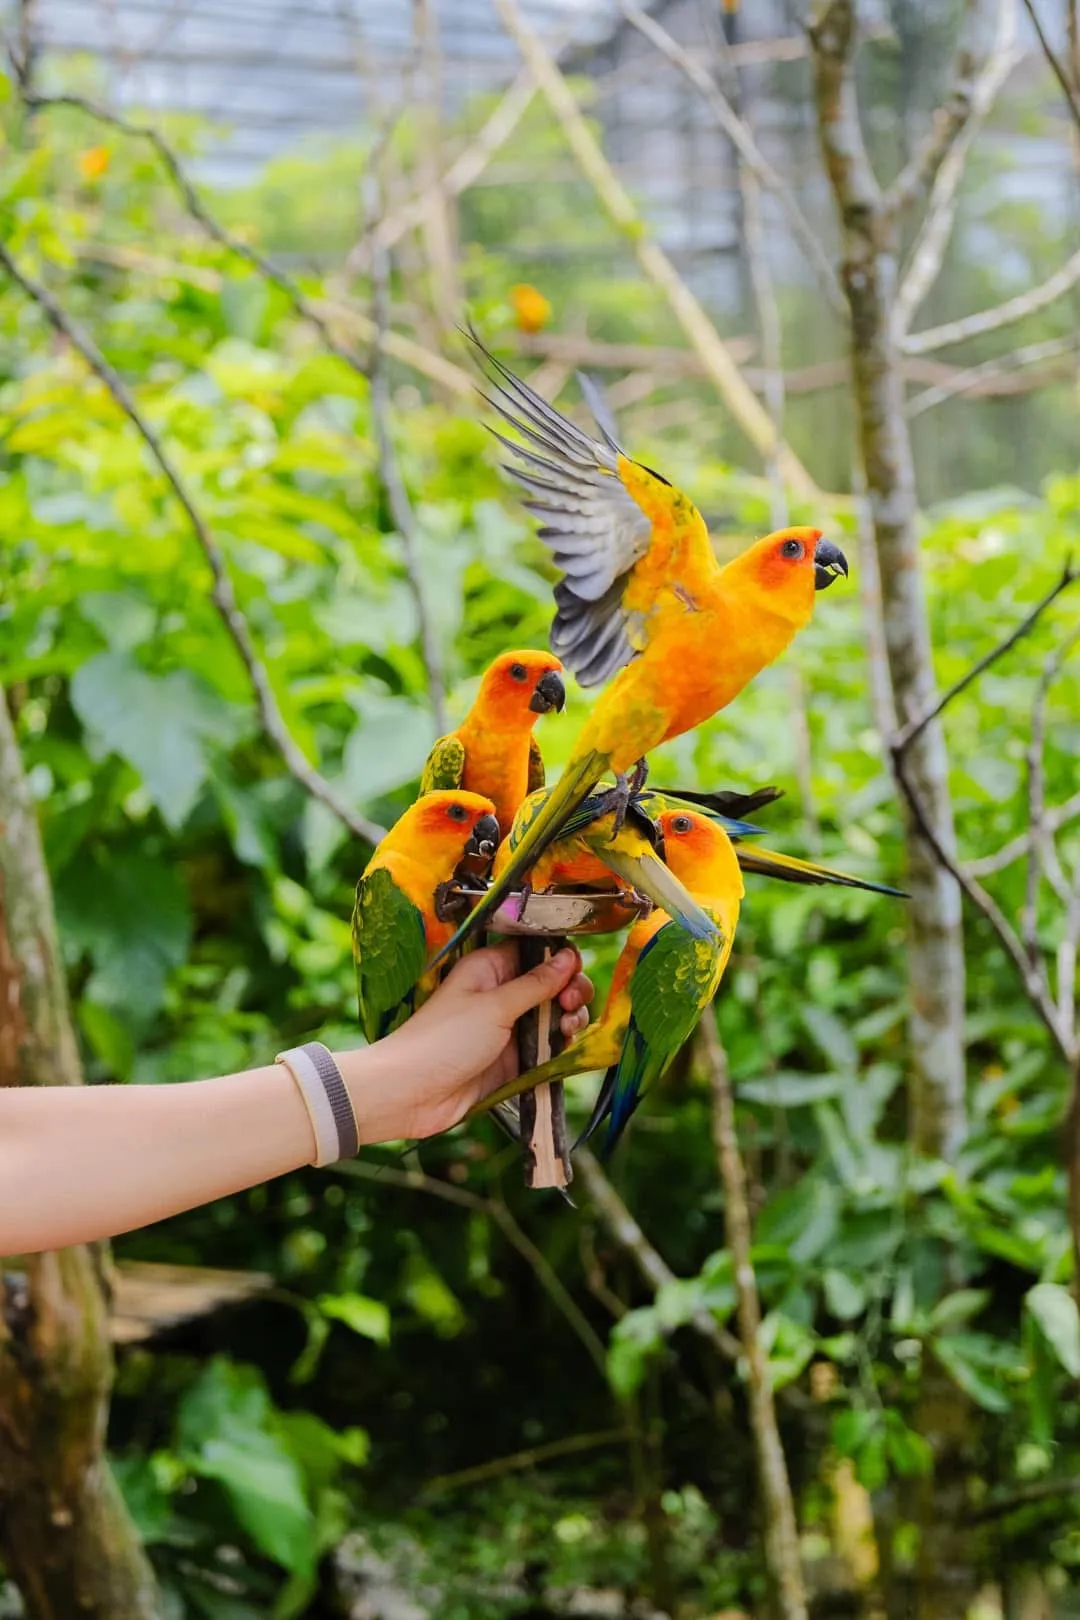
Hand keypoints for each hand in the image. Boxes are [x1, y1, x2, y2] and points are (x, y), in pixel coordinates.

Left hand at [345, 943, 592, 1143]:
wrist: (411, 1093)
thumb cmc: (443, 1041)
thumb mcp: (494, 1006)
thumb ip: (536, 984)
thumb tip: (568, 956)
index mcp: (490, 969)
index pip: (536, 951)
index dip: (560, 957)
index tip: (573, 970)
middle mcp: (502, 994)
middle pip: (552, 983)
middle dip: (571, 989)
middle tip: (569, 1003)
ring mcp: (509, 1027)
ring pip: (554, 1014)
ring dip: (570, 1017)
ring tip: (567, 1027)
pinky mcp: (514, 1058)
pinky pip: (547, 1045)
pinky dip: (562, 1044)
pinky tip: (565, 1044)